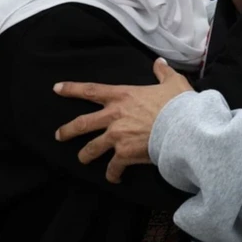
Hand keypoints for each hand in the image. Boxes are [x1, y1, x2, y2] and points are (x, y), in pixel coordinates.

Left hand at [54, 59, 192, 182]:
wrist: (184, 128)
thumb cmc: (178, 104)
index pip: (91, 90)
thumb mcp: (173, 82)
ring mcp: (117, 136)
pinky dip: (112, 174)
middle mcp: (114, 115)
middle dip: (68, 130)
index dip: (72, 89)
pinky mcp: (124, 154)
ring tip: (82, 159)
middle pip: (82, 123)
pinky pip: (112, 167)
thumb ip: (163, 73)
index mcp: (123, 95)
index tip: (57, 88)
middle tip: (59, 135)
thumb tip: (160, 62)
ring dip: (85, 155)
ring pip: (91, 148)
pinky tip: (114, 178)